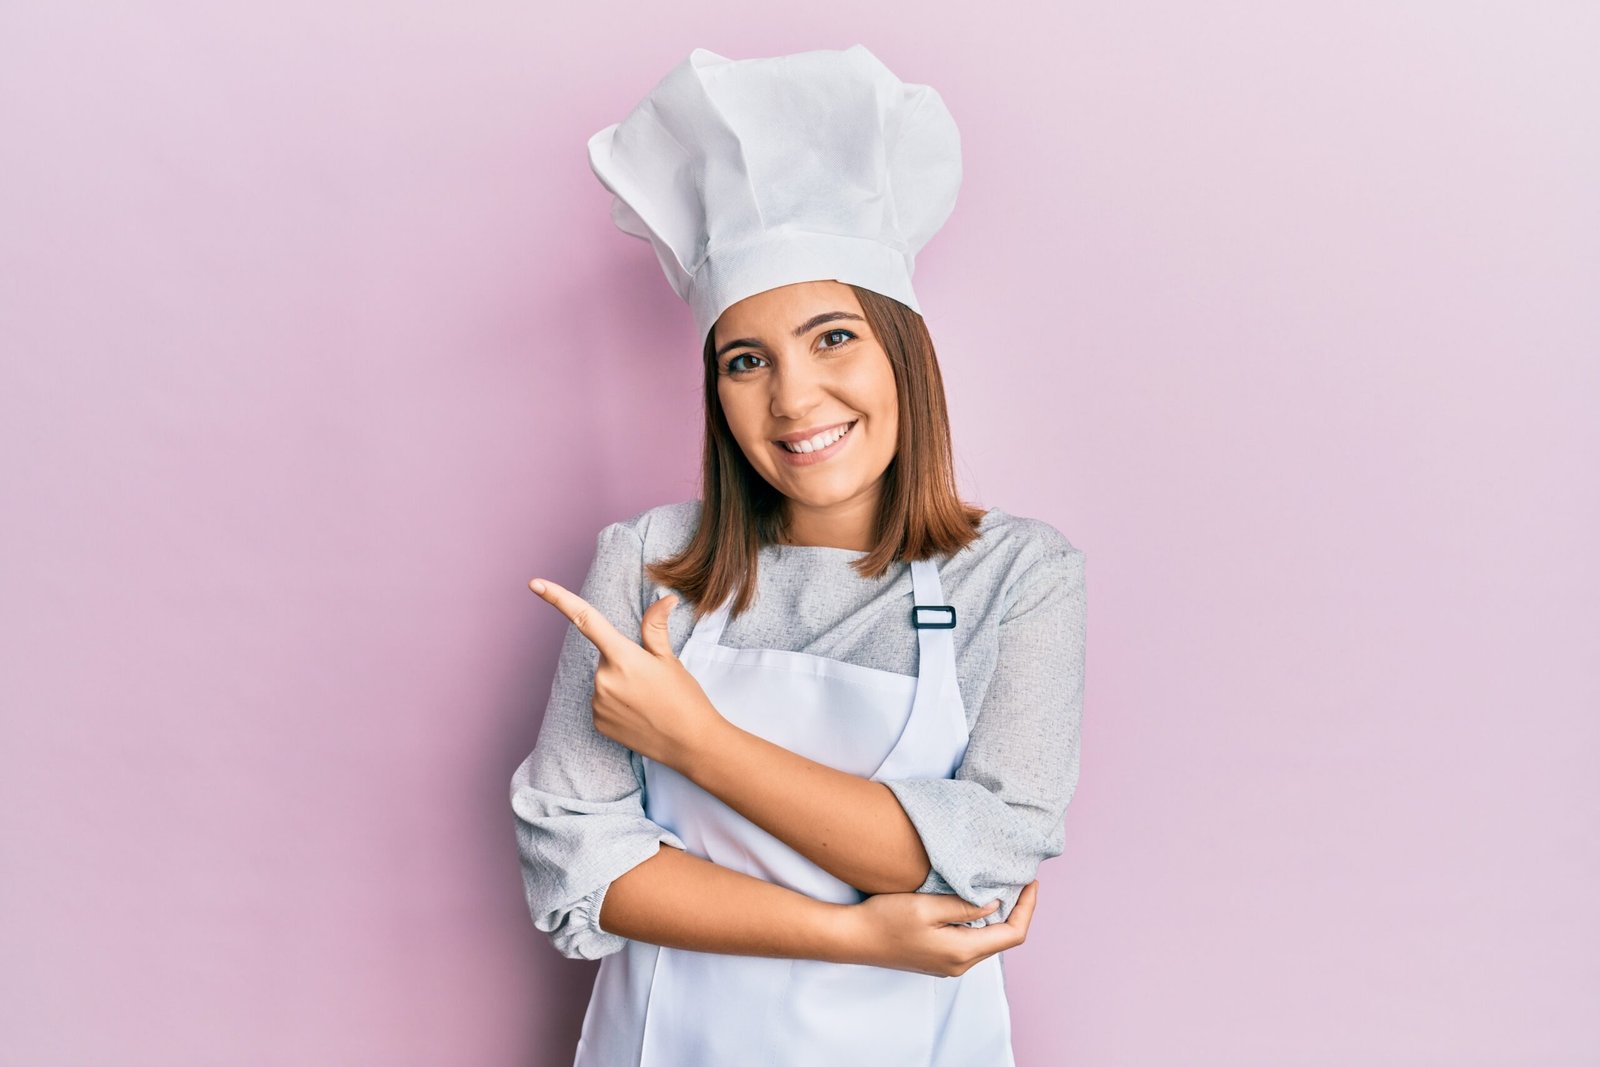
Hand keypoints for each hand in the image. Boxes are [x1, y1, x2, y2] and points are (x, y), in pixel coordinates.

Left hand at [529, 577, 724, 767]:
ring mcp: (598, 702)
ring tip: (647, 700)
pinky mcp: (597, 722)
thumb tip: (665, 598)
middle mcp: (603, 678)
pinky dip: (617, 705)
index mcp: (622, 656)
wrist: (690, 743)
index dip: (557, 598)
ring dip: (620, 684)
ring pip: (603, 681)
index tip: (535, 583)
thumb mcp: (670, 659)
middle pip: (605, 657)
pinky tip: (638, 715)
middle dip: (623, 661)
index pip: (585, 619)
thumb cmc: (684, 698)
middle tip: (650, 680)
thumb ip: (655, 627)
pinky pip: (602, 703)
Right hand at [834, 880, 1039, 976]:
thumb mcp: (926, 906)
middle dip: (1017, 909)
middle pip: (1003, 939)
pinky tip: (976, 901)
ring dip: (999, 915)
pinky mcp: (938, 959)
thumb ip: (964, 906)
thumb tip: (996, 904)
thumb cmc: (885, 920)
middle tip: (1020, 878)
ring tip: (1001, 885)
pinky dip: (981, 922)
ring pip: (987, 940)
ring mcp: (948, 965)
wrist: (853, 939)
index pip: (1013, 934)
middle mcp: (960, 964)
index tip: (1032, 881)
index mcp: (962, 952)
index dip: (1028, 907)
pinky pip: (971, 941)